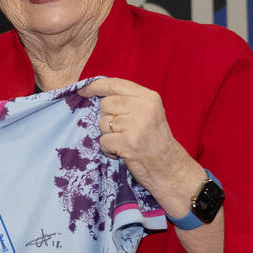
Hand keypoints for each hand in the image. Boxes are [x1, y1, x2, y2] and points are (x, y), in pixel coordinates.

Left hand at [83, 76, 189, 198]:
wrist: (169, 168)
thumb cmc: (156, 142)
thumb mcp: (149, 113)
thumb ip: (129, 101)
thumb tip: (98, 95)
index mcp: (149, 97)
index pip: (115, 84)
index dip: (95, 86)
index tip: (82, 90)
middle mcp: (143, 107)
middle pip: (106, 104)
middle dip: (107, 118)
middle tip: (122, 131)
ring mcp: (135, 125)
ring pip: (102, 123)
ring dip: (109, 135)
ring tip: (125, 142)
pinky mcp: (127, 142)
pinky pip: (103, 141)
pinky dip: (108, 149)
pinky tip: (122, 152)